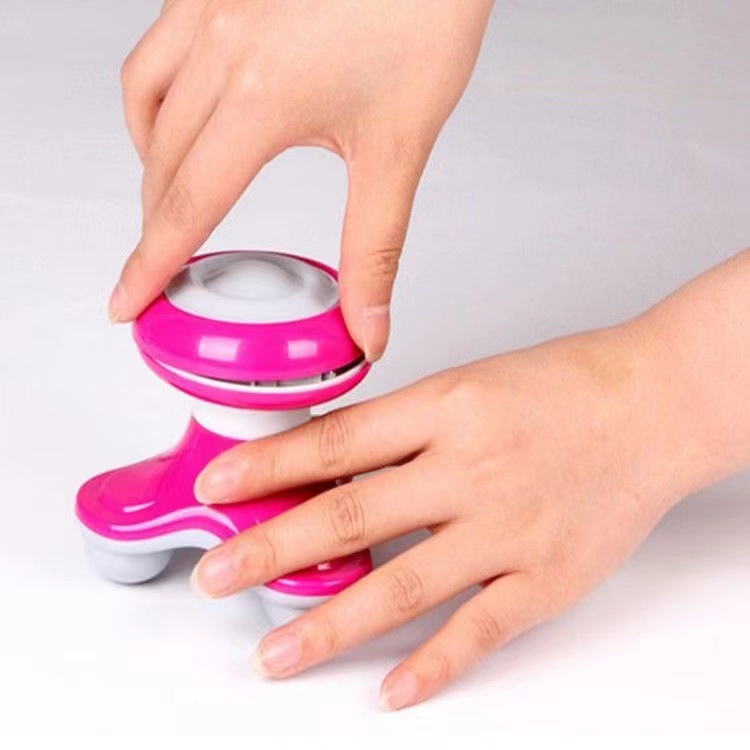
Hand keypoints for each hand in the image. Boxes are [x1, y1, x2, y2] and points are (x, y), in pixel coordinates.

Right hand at [112, 0, 493, 359]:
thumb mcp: (400, 150)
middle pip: (161, 162)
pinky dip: (156, 99)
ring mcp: (212, 7)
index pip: (188, 206)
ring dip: (150, 162)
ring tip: (173, 200)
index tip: (127, 301)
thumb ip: (377, 249)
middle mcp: (222, 45)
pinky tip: (186, 118)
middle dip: (156, 225)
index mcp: (263, 97)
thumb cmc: (426, 17)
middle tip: (164, 264)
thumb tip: (367, 323)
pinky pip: (157, 51)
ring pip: (145, 101)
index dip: (150, 265)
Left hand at [189, 319, 703, 709]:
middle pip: (351, 514)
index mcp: (447, 408)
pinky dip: (432, 664)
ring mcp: (509, 528)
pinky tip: (389, 688)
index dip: (269, 466)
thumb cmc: (564, 386)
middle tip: (217, 576)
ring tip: (276, 651)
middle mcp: (471, 469)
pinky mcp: (548, 576)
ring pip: (403, 586)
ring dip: (331, 625)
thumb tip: (334, 459)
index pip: (336, 442)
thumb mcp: (470, 383)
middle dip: (271, 549)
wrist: (653, 405)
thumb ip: (403, 426)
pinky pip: (480, 630)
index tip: (219, 486)